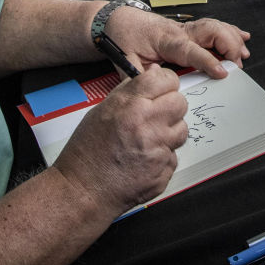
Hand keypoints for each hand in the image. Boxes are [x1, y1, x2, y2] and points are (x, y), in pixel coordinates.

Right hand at [54, 65, 187, 210]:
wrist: (83, 191)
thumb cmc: (87, 152)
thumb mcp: (102, 111)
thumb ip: (130, 90)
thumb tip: (154, 73)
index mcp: (131, 106)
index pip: (167, 79)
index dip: (165, 83)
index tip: (161, 89)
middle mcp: (148, 125)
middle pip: (180, 103)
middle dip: (170, 106)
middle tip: (155, 115)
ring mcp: (158, 150)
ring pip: (181, 129)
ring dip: (169, 132)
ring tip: (147, 139)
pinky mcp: (164, 171)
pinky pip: (173, 156)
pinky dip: (162, 157)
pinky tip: (144, 159)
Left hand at [107, 7, 250, 77]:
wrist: (117, 19)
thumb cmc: (123, 39)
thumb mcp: (125, 60)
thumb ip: (139, 76)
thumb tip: (154, 91)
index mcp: (166, 41)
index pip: (192, 50)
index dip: (208, 61)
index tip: (223, 72)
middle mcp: (179, 31)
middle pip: (211, 31)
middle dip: (229, 46)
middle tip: (238, 65)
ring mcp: (185, 27)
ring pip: (215, 26)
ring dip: (232, 38)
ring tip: (244, 54)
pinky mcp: (188, 28)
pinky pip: (213, 26)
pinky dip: (230, 30)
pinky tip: (242, 37)